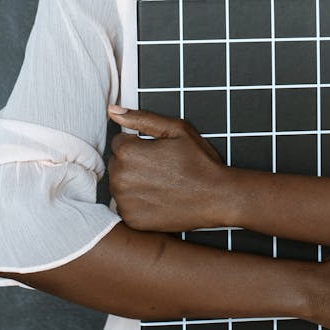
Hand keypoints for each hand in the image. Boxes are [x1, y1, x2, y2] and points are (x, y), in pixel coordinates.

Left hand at [106, 106, 228, 231]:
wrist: (217, 196)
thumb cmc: (199, 162)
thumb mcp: (175, 130)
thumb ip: (140, 118)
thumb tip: (113, 110)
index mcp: (128, 152)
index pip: (119, 142)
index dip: (139, 145)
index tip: (157, 153)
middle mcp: (120, 178)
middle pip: (116, 164)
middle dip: (133, 163)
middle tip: (161, 168)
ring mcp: (125, 201)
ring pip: (120, 185)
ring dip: (133, 183)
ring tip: (161, 183)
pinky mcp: (132, 220)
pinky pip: (126, 205)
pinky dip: (138, 202)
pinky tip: (158, 199)